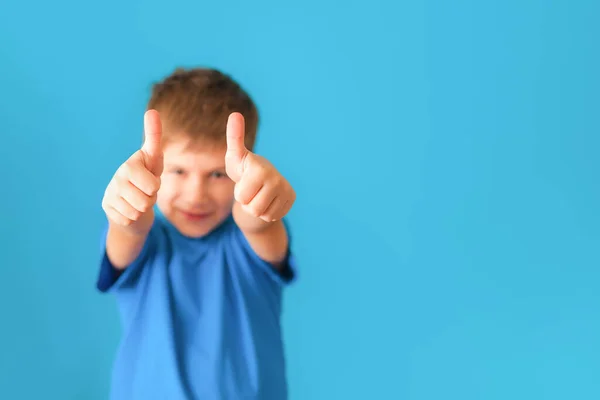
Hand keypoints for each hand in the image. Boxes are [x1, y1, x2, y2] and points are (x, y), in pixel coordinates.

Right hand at [102, 110, 162, 232]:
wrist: (134, 203)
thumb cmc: (147, 178)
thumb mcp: (154, 159)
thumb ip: (154, 136)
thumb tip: (151, 110)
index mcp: (130, 165)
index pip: (151, 184)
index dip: (154, 187)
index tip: (150, 184)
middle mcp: (117, 178)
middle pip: (145, 201)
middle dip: (150, 200)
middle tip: (145, 193)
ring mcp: (110, 193)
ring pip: (137, 211)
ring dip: (142, 209)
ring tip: (138, 200)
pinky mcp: (107, 208)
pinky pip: (128, 219)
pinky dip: (133, 218)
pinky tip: (129, 209)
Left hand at [225, 112, 294, 221]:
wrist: (260, 183)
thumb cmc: (244, 169)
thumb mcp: (235, 156)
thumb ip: (234, 137)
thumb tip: (235, 114)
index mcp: (261, 168)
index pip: (242, 197)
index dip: (240, 193)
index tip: (245, 180)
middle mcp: (277, 178)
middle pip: (253, 208)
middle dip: (247, 202)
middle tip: (251, 189)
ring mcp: (286, 190)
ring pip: (262, 214)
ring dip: (256, 208)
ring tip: (258, 194)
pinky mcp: (291, 199)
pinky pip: (272, 217)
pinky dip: (266, 212)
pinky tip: (267, 200)